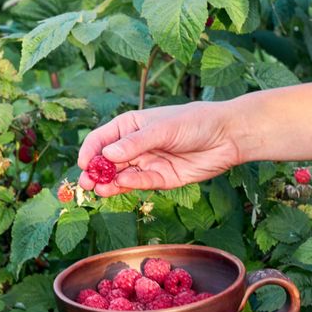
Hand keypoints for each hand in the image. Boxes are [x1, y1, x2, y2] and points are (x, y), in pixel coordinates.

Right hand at [78, 102, 242, 196]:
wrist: (228, 136)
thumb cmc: (194, 122)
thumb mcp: (162, 128)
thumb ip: (135, 143)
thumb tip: (107, 154)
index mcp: (130, 126)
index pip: (101, 139)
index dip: (90, 151)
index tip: (84, 164)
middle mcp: (135, 146)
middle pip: (107, 161)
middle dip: (95, 172)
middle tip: (85, 183)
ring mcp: (147, 163)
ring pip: (121, 175)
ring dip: (109, 183)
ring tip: (99, 190)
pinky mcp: (161, 179)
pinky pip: (141, 183)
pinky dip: (130, 185)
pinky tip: (120, 186)